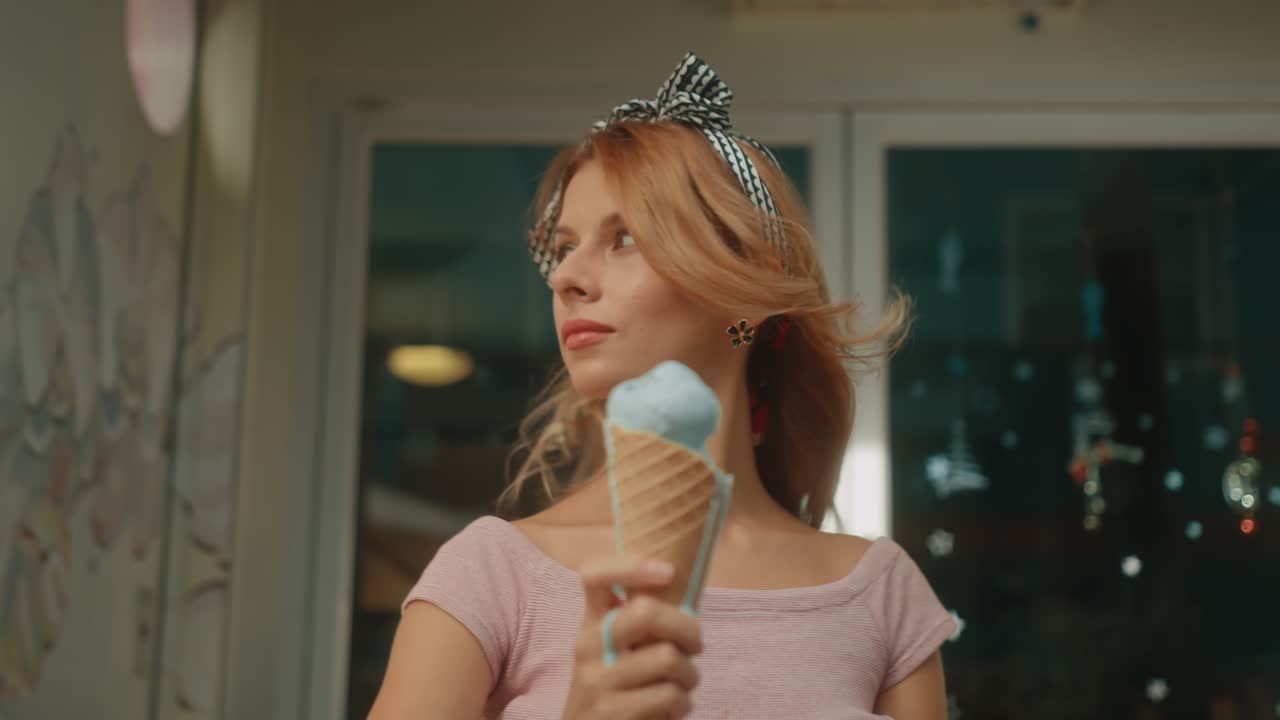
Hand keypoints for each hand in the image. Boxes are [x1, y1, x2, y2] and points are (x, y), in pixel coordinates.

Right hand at [562, 555, 702, 719]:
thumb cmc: (617, 687)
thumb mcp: (618, 649)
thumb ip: (642, 623)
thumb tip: (686, 590)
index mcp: (592, 622)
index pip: (594, 575)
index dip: (632, 564)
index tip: (668, 571)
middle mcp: (588, 646)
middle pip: (646, 612)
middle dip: (687, 628)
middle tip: (695, 645)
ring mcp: (597, 680)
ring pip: (668, 658)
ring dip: (690, 675)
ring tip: (682, 684)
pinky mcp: (612, 713)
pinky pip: (670, 695)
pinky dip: (683, 704)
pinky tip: (671, 709)